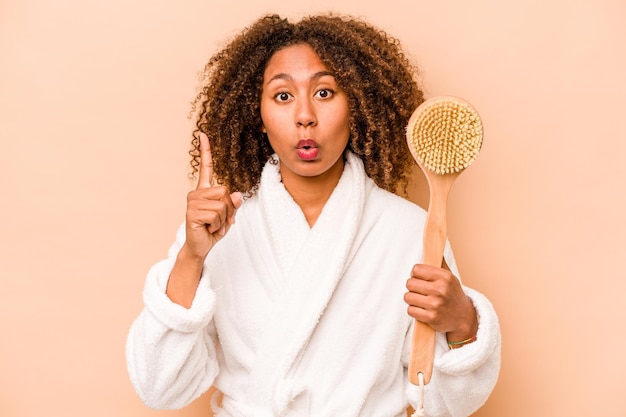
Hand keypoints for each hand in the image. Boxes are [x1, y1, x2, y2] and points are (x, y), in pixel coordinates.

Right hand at [183, 132, 242, 259]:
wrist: (200, 247)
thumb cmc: (213, 230)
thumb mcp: (228, 216)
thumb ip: (233, 204)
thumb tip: (238, 195)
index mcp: (204, 191)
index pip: (206, 168)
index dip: (205, 151)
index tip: (203, 134)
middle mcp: (196, 193)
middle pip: (225, 191)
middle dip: (229, 209)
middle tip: (220, 220)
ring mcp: (193, 202)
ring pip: (222, 204)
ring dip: (223, 219)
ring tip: (213, 225)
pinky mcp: (192, 213)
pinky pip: (216, 215)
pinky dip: (218, 225)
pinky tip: (208, 228)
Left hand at [404, 263, 477, 340]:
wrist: (464, 318)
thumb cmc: (453, 294)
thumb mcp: (450, 277)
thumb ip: (439, 262)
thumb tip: (434, 246)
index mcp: (445, 277)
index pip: (416, 269)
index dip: (415, 274)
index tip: (419, 278)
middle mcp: (441, 289)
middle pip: (409, 283)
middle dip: (412, 287)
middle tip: (420, 291)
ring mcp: (436, 304)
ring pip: (408, 297)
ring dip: (411, 299)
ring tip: (421, 300)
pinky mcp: (431, 317)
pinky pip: (410, 310)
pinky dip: (414, 311)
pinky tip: (422, 310)